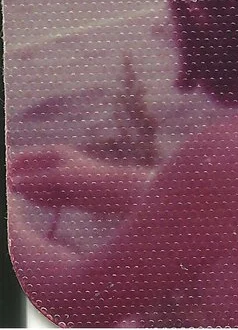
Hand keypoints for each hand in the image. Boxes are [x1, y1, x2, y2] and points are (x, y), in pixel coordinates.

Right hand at [8, 145, 139, 214]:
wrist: (111, 192)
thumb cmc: (86, 179)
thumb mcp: (57, 178)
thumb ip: (33, 181)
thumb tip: (11, 183)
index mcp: (53, 153)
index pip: (22, 158)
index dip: (10, 168)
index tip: (5, 181)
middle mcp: (52, 164)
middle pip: (25, 175)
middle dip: (23, 185)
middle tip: (24, 192)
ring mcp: (55, 178)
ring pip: (32, 189)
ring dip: (36, 195)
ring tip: (53, 195)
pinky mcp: (60, 192)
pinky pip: (43, 198)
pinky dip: (45, 201)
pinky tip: (58, 201)